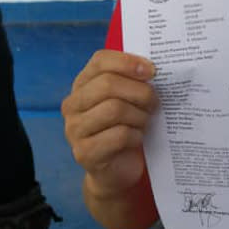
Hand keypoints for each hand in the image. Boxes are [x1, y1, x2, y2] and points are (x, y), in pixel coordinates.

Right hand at [62, 50, 157, 197]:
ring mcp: (74, 130)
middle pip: (108, 84)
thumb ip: (134, 79)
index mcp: (83, 84)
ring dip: (139, 115)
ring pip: (114, 109)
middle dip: (140, 92)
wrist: (118, 168)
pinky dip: (136, 135)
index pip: (100, 60)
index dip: (128, 61)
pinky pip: (119, 135)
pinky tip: (138, 138)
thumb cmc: (126, 124)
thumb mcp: (129, 98)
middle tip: (155, 103)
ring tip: (145, 121)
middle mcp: (73, 105)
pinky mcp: (84, 153)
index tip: (152, 71)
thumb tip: (156, 68)